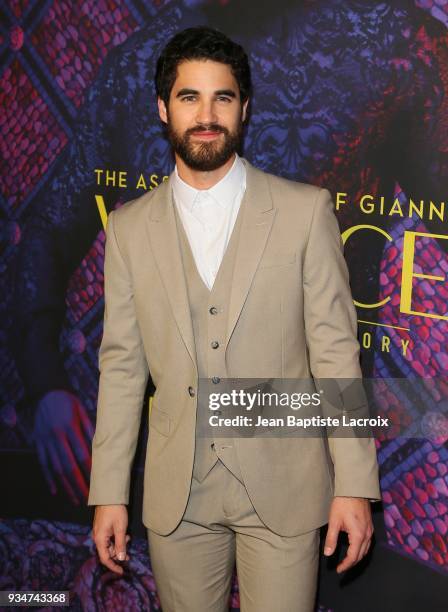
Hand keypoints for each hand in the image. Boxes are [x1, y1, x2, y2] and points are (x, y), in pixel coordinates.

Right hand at [34, 389, 92, 504]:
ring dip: (66, 486)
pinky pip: (43, 464)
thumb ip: (90, 429)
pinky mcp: (37, 444)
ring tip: (75, 499)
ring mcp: (45, 441)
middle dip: (79, 484)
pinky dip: (48, 479)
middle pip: (68, 466)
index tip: (98, 483)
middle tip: (87, 498)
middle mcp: (56, 436)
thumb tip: (100, 448)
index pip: (82, 454)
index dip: (90, 471)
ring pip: (55, 469)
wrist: (46, 392)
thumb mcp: (82, 411)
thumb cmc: (69, 402)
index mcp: (69, 428)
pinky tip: (55, 490)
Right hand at [93, 505, 129, 574]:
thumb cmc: (115, 511)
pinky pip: (108, 538)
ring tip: (128, 537)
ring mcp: (99, 532)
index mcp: (100, 539)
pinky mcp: (102, 527)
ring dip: (119, 544)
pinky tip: (124, 534)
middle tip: (129, 551)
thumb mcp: (120, 528)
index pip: (105, 558)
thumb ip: (120, 544)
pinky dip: (116, 539)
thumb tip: (121, 558)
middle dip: (118, 553)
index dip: (113, 566)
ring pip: (109, 545)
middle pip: (107, 552)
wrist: (109, 495)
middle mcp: (97, 537)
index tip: (121, 571)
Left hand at [324, 496, 373, 572]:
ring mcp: (370, 530)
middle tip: (342, 567)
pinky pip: (368, 542)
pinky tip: (355, 547)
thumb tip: (328, 554)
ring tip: (347, 560)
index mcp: (358, 535)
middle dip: (351, 563)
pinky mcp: (369, 525)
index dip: (345, 565)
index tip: (338, 570)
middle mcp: (367, 534)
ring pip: (366, 550)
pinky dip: (361, 549)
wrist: (353, 489)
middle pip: (361, 555)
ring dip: (357, 557)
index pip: (353, 557)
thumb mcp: (334, 521)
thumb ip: (331, 539)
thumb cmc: (343, 503)